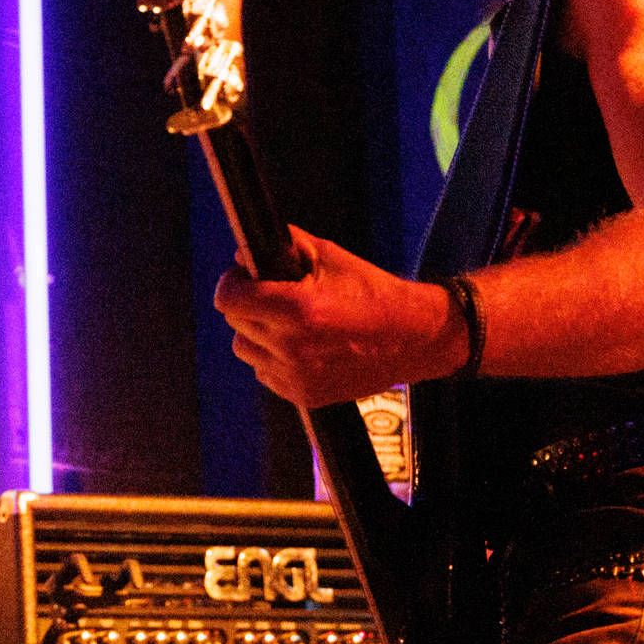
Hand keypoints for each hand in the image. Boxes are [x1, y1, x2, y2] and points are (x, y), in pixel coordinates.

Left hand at [212, 225, 459, 409]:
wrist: (414, 339)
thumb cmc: (374, 294)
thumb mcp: (331, 258)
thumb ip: (287, 248)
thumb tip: (247, 252)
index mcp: (297, 310)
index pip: (228, 299)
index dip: (232, 284)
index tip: (242, 278)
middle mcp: (292, 347)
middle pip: (236, 322)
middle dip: (248, 305)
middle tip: (271, 297)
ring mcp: (296, 376)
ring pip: (245, 349)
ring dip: (257, 334)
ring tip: (288, 323)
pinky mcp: (302, 395)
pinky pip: (264, 372)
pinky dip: (274, 359)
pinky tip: (301, 346)